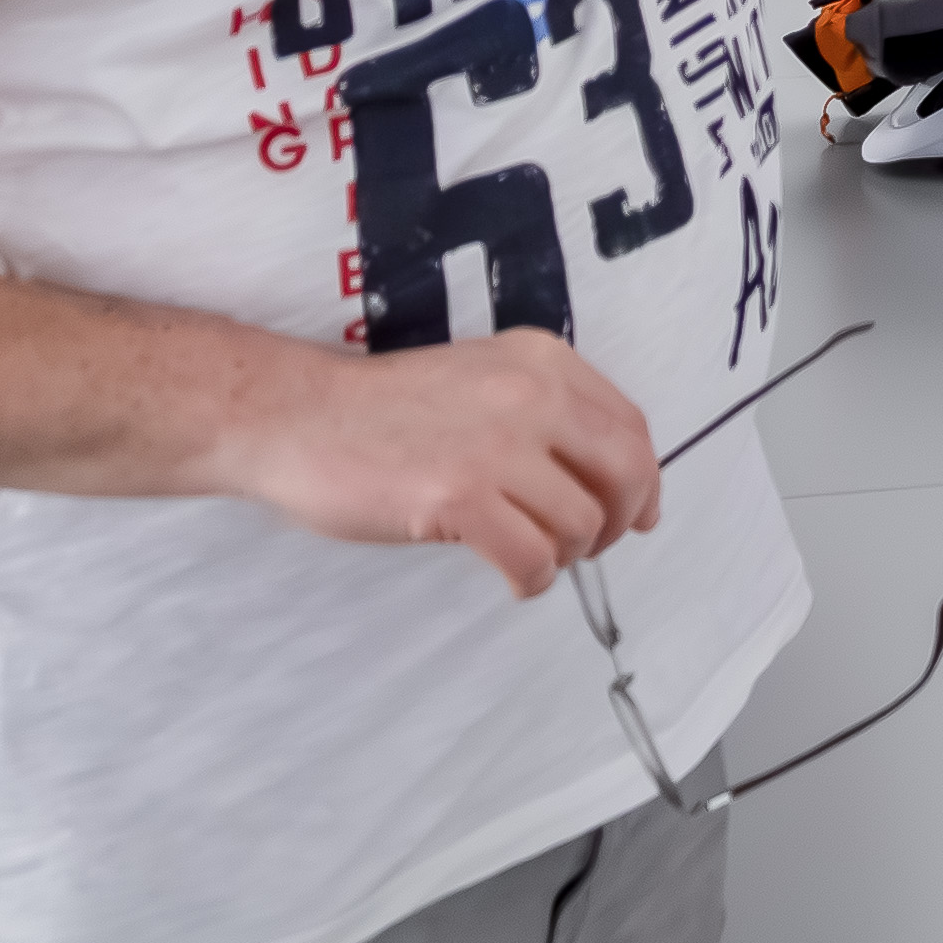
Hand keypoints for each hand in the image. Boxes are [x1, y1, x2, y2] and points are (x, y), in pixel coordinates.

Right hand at [218, 326, 660, 597]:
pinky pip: (533, 558)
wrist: (297, 416)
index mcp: (541, 361)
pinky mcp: (460, 496)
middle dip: (620, 521)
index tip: (638, 513)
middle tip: (592, 546)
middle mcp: (531, 395)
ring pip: (582, 523)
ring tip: (530, 554)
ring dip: (566, 555)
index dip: (645, 480)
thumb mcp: (479, 377)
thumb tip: (607, 481)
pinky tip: (513, 579)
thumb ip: (542, 411)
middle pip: (627, 472)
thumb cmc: (382, 409)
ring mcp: (497, 445)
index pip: (631, 425)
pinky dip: (533, 580)